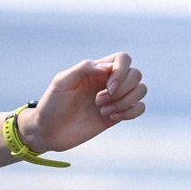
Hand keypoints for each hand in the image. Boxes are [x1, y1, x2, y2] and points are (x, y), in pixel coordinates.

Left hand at [24, 52, 145, 153]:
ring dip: (126, 101)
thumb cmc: (52, 104)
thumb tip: (109, 66)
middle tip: (99, 100)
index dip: (122, 70)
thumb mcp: (62, 82)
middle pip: (136, 74)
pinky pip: (140, 108)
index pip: (123, 58)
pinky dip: (131, 112)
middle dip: (124, 88)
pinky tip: (110, 117)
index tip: (108, 86)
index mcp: (95, 70)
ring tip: (102, 109)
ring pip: (141, 90)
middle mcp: (107, 82)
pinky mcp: (117, 115)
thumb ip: (84, 68)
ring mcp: (114, 98)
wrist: (49, 130)